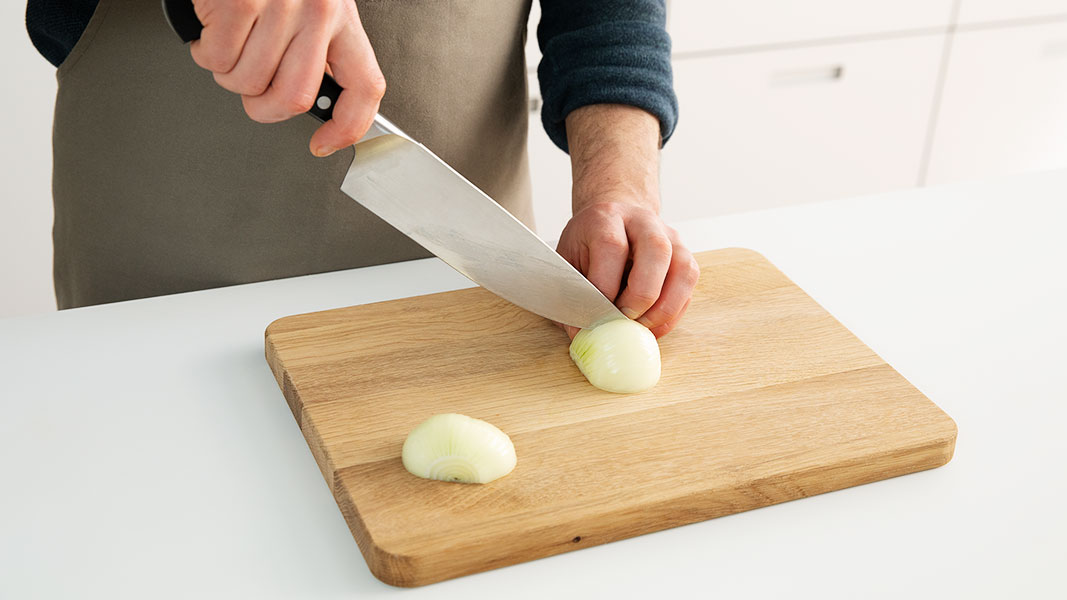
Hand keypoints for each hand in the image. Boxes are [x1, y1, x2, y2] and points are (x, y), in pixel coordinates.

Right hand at [187, 0, 384, 155]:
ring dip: (229, 76)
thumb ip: (319, 50)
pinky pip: (216, 58)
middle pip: (295, 99)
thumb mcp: (315, 5)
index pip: (366, 86)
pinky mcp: (239, 1)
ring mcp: (279, 6)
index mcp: (343, 18)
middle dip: (263, 108)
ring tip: (229, 47)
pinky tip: (211, 29)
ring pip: (248, 82)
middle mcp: (318, 12)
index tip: (326, 143)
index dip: (349, 127)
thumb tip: (313, 102)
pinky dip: (205, 52)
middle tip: (252, 90)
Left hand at [557, 104, 698, 338]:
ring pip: (683, 269)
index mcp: (607, 217)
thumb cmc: (588, 244)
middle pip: (656, 251)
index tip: (597, 314)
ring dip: (664, 307)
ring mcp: (671, 237)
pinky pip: (689, 286)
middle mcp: (644, 222)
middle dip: (641, 294)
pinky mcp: (685, 256)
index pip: (612, 247)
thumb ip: (572, 292)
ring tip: (642, 326)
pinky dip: (674, 312)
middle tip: (625, 318)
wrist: (614, 220)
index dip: (605, 286)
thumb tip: (580, 332)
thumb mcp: (569, 259)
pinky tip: (653, 325)